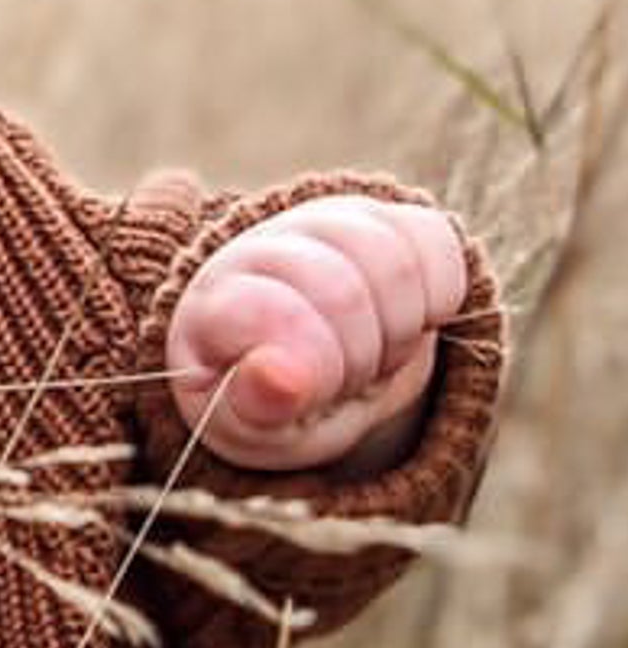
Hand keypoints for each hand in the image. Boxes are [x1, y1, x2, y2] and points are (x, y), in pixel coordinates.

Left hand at [166, 197, 466, 472]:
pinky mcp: (387, 217)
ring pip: (395, 265)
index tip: (300, 392)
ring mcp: (324, 224)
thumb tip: (277, 376)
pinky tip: (404, 326)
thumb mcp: (249, 430)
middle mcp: (261, 247)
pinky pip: (436, 246)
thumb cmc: (270, 408)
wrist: (311, 375)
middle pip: (342, 292)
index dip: (302, 367)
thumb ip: (253, 411)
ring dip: (398, 334)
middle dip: (357, 360)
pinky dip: (435, 303)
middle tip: (341, 384)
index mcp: (212, 306)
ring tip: (371, 360)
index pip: (268, 312)